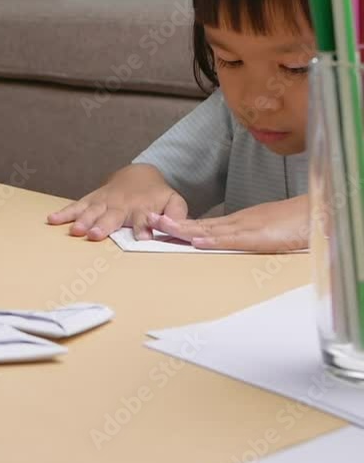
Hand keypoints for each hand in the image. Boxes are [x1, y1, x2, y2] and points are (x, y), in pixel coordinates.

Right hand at [47, 164, 187, 240]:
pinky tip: (52, 219)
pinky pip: (77, 206)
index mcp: (143, 208)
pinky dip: (65, 212)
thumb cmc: (156, 195)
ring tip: (75, 230)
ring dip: (84, 220)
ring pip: (92, 211)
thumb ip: (176, 214)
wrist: (139, 175)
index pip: (143, 219)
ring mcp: (104, 202)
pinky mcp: (91, 200)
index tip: (142, 237)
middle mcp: (121, 206)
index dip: (143, 228)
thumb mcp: (174, 201)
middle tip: (96, 235)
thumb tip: (174, 227)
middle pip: (112, 216)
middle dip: (104, 225)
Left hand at [149, 196, 308, 251]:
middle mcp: (235, 224)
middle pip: (198, 224)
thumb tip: (221, 246)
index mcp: (235, 224)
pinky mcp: (257, 236)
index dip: (179, 225)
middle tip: (148, 220)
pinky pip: (232, 239)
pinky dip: (213, 239)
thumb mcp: (260, 235)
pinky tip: (197, 240)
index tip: (157, 225)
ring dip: (184, 228)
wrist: (315, 216)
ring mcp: (245, 228)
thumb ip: (241, 240)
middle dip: (172, 223)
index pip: (201, 225)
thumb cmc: (291, 227)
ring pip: (209, 229)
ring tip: (162, 226)